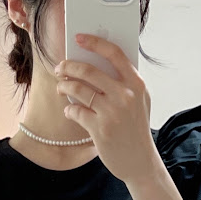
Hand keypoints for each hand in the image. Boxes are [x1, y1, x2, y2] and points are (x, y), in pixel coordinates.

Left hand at [55, 33, 160, 184]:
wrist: (140, 160)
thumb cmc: (136, 128)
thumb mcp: (139, 101)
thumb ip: (124, 83)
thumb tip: (94, 61)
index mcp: (137, 84)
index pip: (114, 54)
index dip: (94, 42)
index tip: (78, 38)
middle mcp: (126, 96)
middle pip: (88, 70)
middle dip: (68, 67)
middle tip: (60, 68)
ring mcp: (113, 112)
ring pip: (77, 89)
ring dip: (64, 86)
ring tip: (61, 88)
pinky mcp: (100, 129)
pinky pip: (75, 111)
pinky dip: (69, 109)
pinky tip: (71, 111)